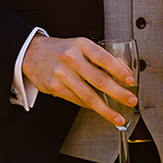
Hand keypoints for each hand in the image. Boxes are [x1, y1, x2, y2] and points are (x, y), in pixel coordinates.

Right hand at [21, 35, 136, 126]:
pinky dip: (89, 106)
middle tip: (130, 100)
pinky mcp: (55, 87)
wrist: (32, 53)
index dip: (119, 70)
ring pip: (88, 96)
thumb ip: (97, 57)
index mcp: (81, 45)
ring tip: (117, 117)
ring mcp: (62, 74)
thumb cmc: (61, 50)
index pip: (104, 58)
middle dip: (118, 93)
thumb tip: (121, 73)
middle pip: (99, 80)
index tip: (131, 80)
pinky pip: (77, 100)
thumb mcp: (80, 46)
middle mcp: (72, 59)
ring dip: (105, 109)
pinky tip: (98, 109)